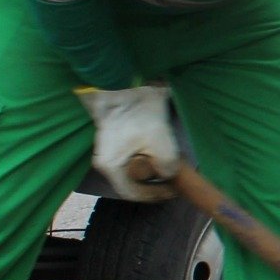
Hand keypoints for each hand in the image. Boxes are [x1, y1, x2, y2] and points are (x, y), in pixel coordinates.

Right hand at [78, 86, 178, 200]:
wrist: (125, 84)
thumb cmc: (138, 112)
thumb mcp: (159, 140)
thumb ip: (166, 164)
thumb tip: (168, 174)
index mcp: (111, 167)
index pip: (133, 194)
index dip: (155, 195)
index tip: (174, 190)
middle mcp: (106, 163)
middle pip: (132, 184)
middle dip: (154, 184)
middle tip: (174, 180)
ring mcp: (109, 152)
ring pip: (133, 172)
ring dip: (152, 171)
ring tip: (170, 168)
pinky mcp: (116, 142)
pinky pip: (132, 160)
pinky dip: (147, 160)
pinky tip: (160, 155)